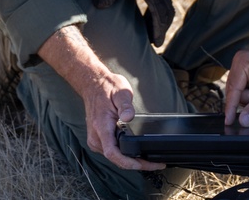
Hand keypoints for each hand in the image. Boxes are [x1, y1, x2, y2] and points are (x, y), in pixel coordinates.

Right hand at [39, 26, 164, 171]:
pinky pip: (112, 152)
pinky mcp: (98, 139)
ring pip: (114, 157)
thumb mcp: (120, 92)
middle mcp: (96, 137)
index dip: (128, 162)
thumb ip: (125, 105)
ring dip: (130, 161)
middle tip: (155, 164)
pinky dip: (124, 155)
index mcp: (101, 127)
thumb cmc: (107, 87)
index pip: (113, 153)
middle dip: (135, 164)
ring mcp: (96, 139)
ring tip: (149, 161)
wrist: (93, 84)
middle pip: (116, 159)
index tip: (143, 164)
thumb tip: (129, 116)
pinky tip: (136, 154)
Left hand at [95, 0, 174, 45]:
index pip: (158, 8)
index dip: (158, 27)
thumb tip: (102, 6)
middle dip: (163, 26)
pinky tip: (147, 17)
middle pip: (166, 7)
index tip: (156, 42)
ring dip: (161, 19)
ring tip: (153, 33)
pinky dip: (156, 10)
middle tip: (156, 43)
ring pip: (164, 2)